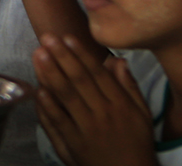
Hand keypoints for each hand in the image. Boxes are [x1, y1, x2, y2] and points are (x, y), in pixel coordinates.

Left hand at [34, 34, 156, 165]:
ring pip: (66, 97)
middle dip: (62, 57)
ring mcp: (86, 129)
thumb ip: (130, 87)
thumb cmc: (137, 144)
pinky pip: (58, 122)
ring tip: (38, 55)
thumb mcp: (143, 115)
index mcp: (120, 105)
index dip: (81, 54)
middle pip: (79, 81)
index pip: (98, 74)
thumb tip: (118, 60)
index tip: (68, 38)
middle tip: (47, 37)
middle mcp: (103, 114)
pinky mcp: (73, 144)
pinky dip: (47, 105)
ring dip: (50, 74)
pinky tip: (38, 89)